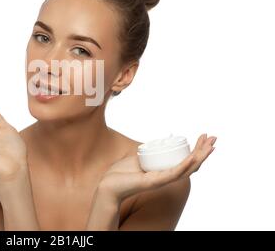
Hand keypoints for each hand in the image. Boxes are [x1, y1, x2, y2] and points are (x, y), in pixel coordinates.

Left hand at [98, 134, 216, 202]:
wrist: (108, 185)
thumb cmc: (121, 174)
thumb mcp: (137, 158)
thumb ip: (145, 154)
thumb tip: (150, 145)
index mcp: (164, 171)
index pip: (186, 160)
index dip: (197, 149)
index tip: (203, 137)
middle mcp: (167, 177)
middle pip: (191, 164)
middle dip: (204, 150)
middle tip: (214, 138)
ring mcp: (163, 180)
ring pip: (188, 168)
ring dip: (201, 156)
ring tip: (211, 145)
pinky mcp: (156, 182)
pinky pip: (175, 173)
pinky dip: (186, 164)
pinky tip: (195, 157)